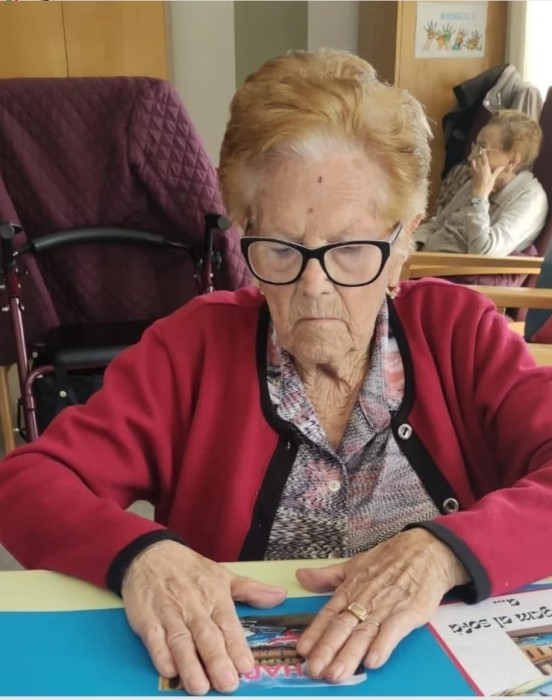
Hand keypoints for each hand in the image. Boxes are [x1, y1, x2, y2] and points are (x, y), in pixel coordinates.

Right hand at [121, 541, 286, 694]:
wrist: (150, 554)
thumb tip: (280, 596)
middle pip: (206, 635)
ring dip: (190, 664)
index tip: (246, 666)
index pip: (227, 623)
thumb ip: (250, 590)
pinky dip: (160, 655)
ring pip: (180, 640)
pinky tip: (169, 671)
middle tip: (227, 683)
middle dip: (216, 660)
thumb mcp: (222, 574)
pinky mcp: (146, 619)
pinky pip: (154, 639)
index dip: (237, 646)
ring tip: (200, 686)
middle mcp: (193, 606)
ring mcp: (169, 613)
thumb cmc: (189, 568)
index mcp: (214, 595)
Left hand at [295, 528, 468, 683]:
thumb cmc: (388, 560)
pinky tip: (373, 662)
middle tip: (314, 670)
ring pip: (363, 634)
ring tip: (337, 674)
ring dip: (349, 655)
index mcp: (350, 589)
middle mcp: (364, 600)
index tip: (302, 650)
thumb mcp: (354, 565)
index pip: (328, 614)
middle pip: (342, 627)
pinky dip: (383, 646)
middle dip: (327, 650)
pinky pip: (393, 631)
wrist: (425, 552)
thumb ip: (328, 576)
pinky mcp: (408, 613)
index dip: (314, 633)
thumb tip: (302, 576)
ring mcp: (385, 607)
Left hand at [470, 148, 504, 197]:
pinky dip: (472, 165)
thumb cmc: (487, 186)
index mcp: (485, 168)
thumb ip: (497, 171)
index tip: (483, 148)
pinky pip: (471, 168)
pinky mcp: (472, 175)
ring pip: (473, 162)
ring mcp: (474, 172)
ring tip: (475, 156)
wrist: (479, 193)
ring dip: (474, 159)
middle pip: (477, 159)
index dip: (483, 153)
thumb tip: (503, 166)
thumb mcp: (493, 178)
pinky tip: (472, 165)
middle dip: (478, 154)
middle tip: (477, 149)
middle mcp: (479, 168)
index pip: (484, 158)